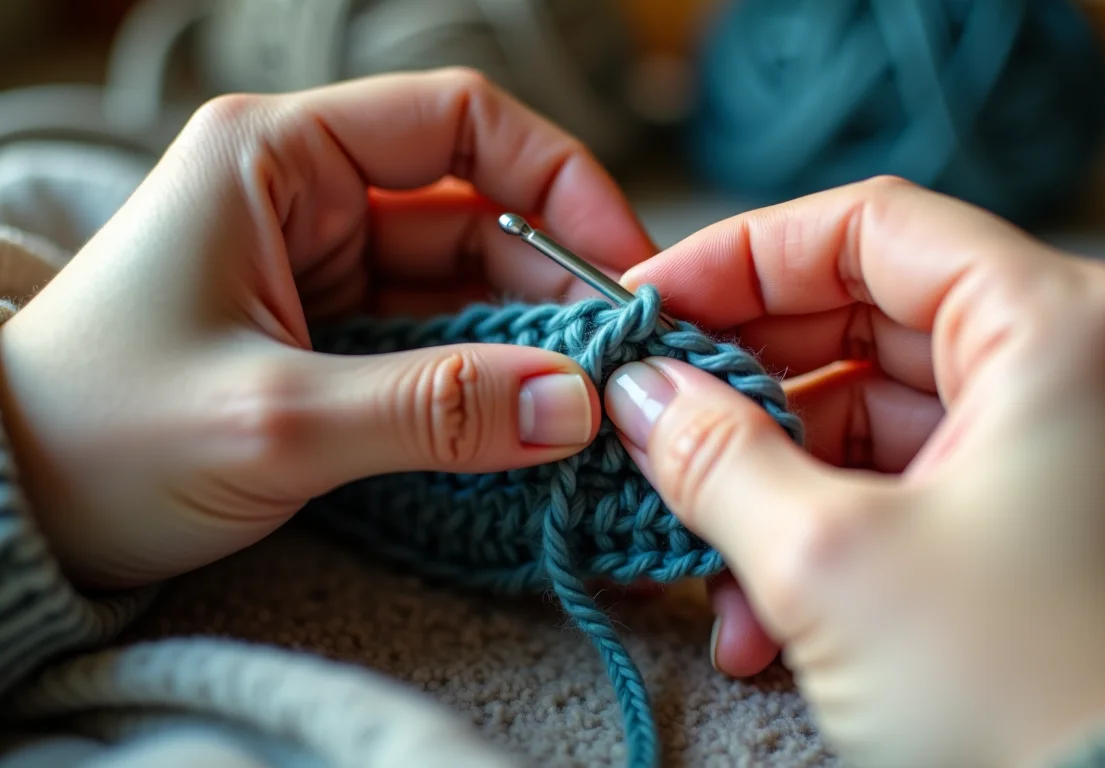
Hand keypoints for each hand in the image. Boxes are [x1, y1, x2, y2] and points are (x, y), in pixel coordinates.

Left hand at [0, 69, 655, 589]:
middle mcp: (306, 197)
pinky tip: (537, 422)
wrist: (9, 515)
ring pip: (465, 283)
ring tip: (595, 405)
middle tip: (624, 367)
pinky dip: (490, 380)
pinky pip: (436, 341)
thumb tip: (577, 407)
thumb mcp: (272, 419)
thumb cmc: (97, 439)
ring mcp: (321, 269)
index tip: (625, 270)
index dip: (559, 185)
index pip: (458, 122)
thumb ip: (434, 410)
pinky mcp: (329, 338)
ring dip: (532, 340)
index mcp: (277, 158)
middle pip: (477, 211)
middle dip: (557, 284)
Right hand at [602, 177, 1104, 767]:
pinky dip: (839, 540)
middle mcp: (1084, 370)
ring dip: (781, 491)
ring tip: (703, 574)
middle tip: (655, 424)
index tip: (651, 307)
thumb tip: (640, 391)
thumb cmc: (1025, 692)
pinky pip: (924, 496)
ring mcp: (1080, 455)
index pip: (871, 227)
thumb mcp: (830, 563)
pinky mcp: (1063, 533)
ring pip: (887, 425)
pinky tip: (763, 624)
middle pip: (873, 324)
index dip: (741, 257)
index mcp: (1058, 326)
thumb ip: (715, 454)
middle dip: (750, 389)